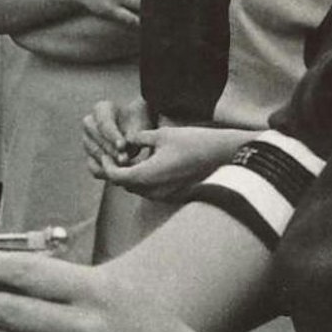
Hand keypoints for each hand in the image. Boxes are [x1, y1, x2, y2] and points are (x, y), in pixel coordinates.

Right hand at [82, 96, 153, 177]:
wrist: (138, 132)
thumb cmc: (140, 125)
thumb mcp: (140, 126)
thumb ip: (131, 138)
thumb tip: (121, 155)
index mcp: (101, 109)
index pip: (103, 122)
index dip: (112, 135)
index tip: (122, 146)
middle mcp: (90, 123)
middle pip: (96, 137)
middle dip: (111, 149)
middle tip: (125, 160)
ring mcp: (87, 140)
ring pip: (93, 152)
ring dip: (109, 161)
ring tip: (125, 167)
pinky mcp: (89, 156)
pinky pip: (93, 167)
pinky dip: (104, 172)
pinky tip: (118, 174)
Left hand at [97, 125, 248, 200]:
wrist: (226, 156)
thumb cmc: (195, 142)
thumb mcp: (162, 134)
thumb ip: (139, 138)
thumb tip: (126, 140)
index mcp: (147, 175)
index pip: (115, 176)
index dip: (107, 166)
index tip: (106, 155)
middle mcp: (154, 191)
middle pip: (126, 185)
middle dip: (119, 171)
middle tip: (118, 155)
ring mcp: (166, 197)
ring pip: (140, 190)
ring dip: (134, 177)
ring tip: (136, 159)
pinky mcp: (177, 197)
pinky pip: (154, 192)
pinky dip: (148, 181)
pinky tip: (153, 166)